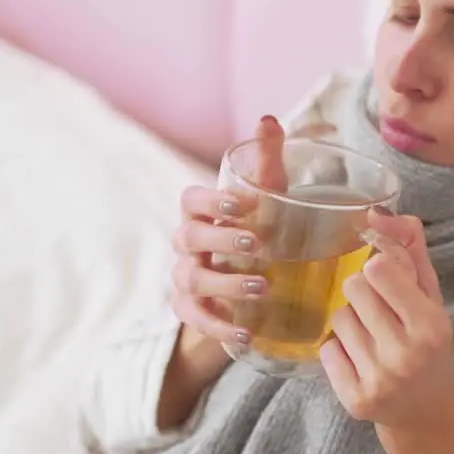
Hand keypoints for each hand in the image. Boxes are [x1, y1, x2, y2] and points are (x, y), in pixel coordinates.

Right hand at [169, 115, 286, 348]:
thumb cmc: (255, 230)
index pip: (190, 200)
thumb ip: (266, 161)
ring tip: (263, 286)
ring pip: (192, 279)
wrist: (245, 288)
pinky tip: (245, 334)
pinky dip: (219, 326)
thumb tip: (268, 119)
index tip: (243, 205)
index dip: (211, 201)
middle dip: (221, 239)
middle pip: (189, 237)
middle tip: (259, 243)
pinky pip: (195, 319)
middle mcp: (187, 244)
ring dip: (226, 283)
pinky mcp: (190, 311)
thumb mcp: (266, 197)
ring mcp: (185, 278)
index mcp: (201, 213)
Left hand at [319, 208, 453, 430]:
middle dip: (363, 293)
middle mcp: (405, 352)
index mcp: (430, 323)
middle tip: (379, 311)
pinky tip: (359, 359)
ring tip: (372, 337)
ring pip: (338, 317)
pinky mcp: (355, 399)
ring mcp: (378, 379)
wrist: (427, 411)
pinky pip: (326, 350)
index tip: (385, 279)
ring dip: (350, 320)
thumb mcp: (431, 296)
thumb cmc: (429, 344)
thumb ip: (410, 249)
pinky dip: (338, 350)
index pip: (379, 267)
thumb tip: (379, 212)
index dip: (377, 267)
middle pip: (353, 288)